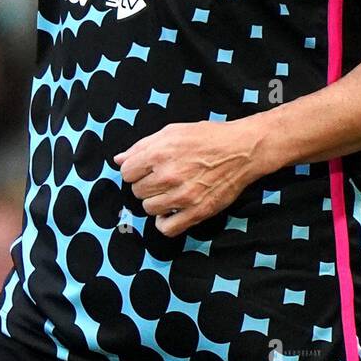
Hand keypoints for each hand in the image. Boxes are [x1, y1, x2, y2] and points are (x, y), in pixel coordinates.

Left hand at [114, 118, 268, 238]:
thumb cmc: (207, 137)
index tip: (146, 168)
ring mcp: (183, 196)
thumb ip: (142, 146)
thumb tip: (118, 159)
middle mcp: (169, 175)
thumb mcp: (172, 132)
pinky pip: (167, 228)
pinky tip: (172, 211)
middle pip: (137, 191)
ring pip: (149, 209)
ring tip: (170, 192)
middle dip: (146, 184)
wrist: (242, 150)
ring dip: (156, 202)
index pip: (127, 172)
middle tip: (162, 178)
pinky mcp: (197, 212)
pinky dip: (165, 222)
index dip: (135, 170)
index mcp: (160, 153)